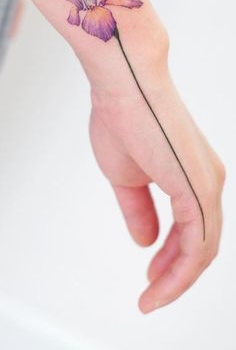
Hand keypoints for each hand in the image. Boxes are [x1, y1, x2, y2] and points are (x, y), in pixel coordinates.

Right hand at [88, 46, 224, 313]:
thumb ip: (139, 209)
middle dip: (177, 273)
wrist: (127, 85)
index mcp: (193, 176)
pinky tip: (160, 284)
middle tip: (153, 292)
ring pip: (203, 248)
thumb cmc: (124, 119)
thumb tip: (146, 239)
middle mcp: (210, 182)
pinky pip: (198, 244)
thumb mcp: (127, 177)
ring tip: (153, 296)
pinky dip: (180, 271)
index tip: (152, 275)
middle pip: (202, 242)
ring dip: (178, 279)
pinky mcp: (199, 189)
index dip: (174, 258)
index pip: (193, 229)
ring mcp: (208, 185)